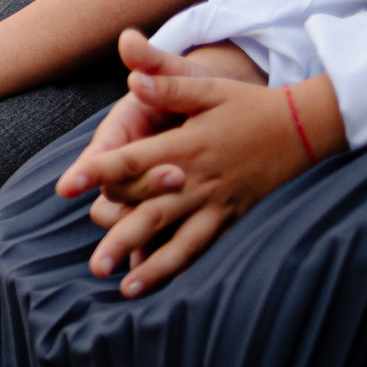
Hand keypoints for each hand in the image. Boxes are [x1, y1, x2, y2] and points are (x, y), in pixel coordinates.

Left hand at [66, 48, 334, 299]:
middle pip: (149, 209)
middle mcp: (196, 180)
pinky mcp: (230, 217)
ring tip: (122, 286)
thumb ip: (168, 84)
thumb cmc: (247, 105)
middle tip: (92, 263)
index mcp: (184, 146)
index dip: (96, 173)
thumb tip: (131, 79)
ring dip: (149, 264)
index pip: (131, 162)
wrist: (302, 128)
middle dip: (119, 234)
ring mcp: (215, 203)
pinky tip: (155, 282)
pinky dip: (177, 266)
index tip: (64, 187)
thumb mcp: (207, 87)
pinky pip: (201, 247)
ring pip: (176, 238)